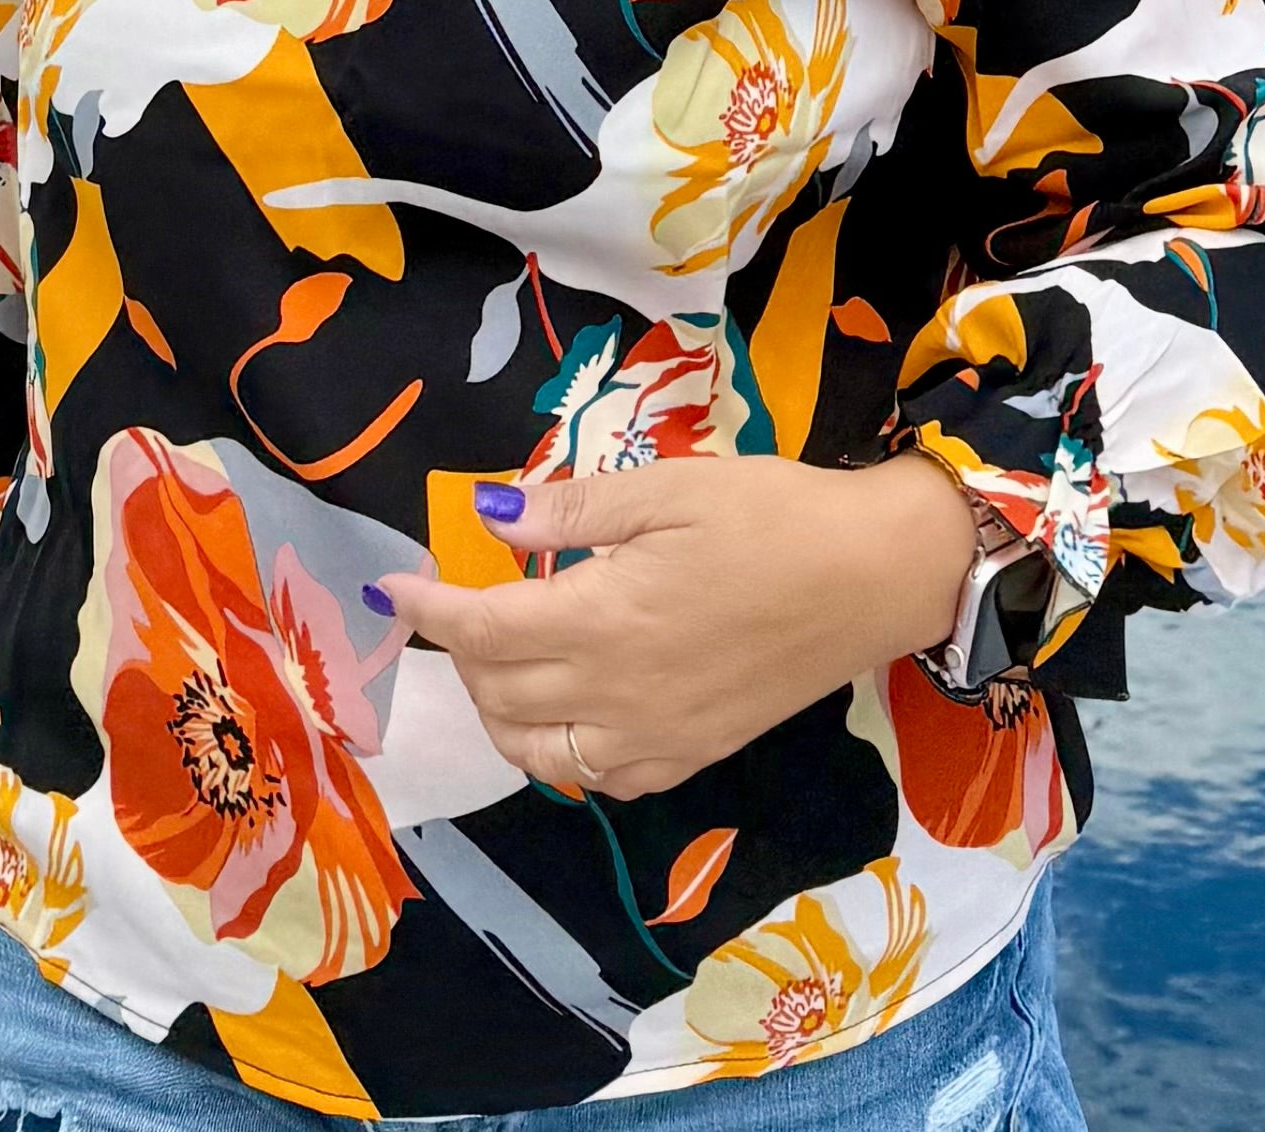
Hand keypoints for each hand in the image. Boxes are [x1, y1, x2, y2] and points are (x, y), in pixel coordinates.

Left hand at [373, 454, 977, 797]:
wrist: (872, 578)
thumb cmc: (772, 516)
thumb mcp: (668, 488)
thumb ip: (573, 513)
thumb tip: (491, 519)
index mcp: (603, 623)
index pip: (483, 629)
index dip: (430, 608)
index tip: (392, 587)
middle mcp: (615, 698)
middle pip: (500, 692)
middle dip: (463, 651)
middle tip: (462, 601)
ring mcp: (652, 740)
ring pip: (537, 754)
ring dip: (500, 710)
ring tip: (504, 657)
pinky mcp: (688, 758)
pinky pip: (595, 776)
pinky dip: (558, 750)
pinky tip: (569, 706)